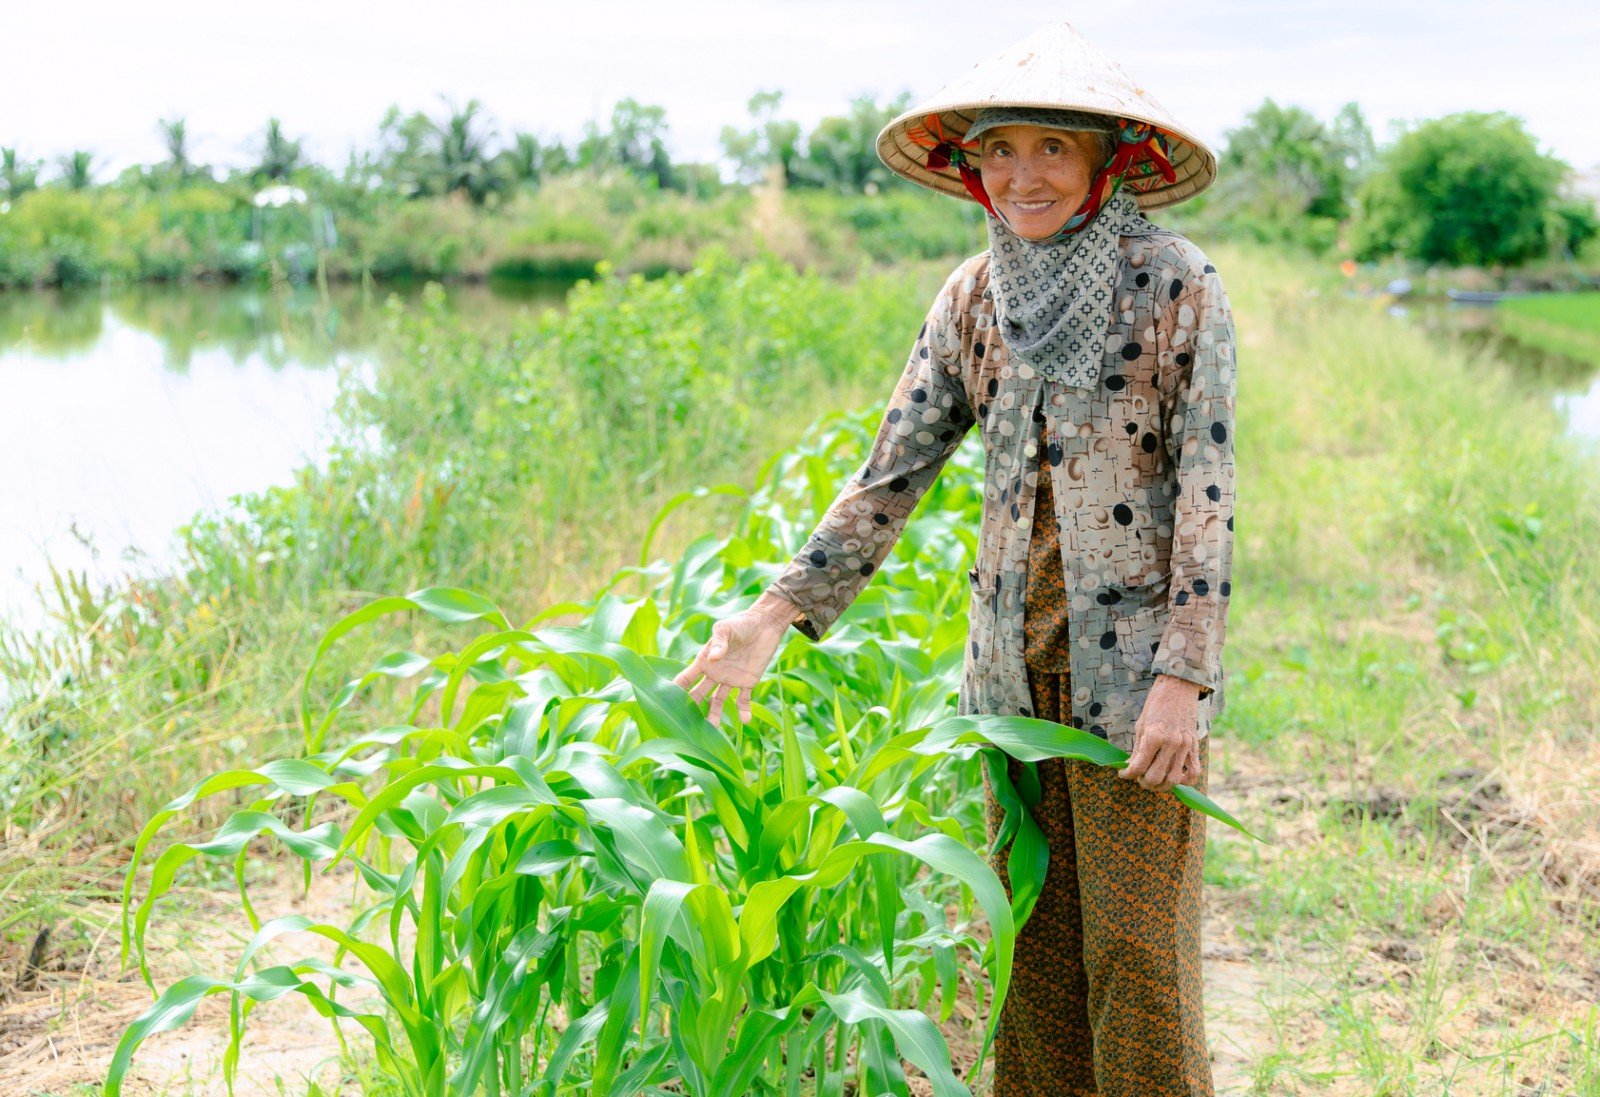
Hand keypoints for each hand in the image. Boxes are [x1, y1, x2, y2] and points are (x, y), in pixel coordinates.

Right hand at [672, 592, 797, 727]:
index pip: (686, 678)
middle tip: (684, 724)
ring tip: (713, 729)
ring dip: (715, 715)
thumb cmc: (741, 623)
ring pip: (719, 702)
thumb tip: (712, 658)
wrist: (765, 625)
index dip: (676, 689)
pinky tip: (745, 719)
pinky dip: (744, 710)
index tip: (665, 703)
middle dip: (692, 707)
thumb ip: (719, 643)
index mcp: (705, 661)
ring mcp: (730, 679)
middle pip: (699, 694)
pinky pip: (744, 700)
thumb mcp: (726, 629)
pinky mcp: (748, 682)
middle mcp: (715, 674)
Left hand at [1117, 673, 1202, 792]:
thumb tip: (1131, 767)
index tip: (1123, 774)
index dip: (1128, 774)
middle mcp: (1170, 743)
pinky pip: (1194, 772)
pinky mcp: (1195, 746)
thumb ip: (1138, 749)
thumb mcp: (1141, 725)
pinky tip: (1174, 777)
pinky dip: (1185, 780)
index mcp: (1153, 736)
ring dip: (1161, 785)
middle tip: (1139, 778)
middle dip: (1144, 782)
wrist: (1178, 687)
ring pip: (1174, 779)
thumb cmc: (1156, 704)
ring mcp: (1185, 746)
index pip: (1139, 766)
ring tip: (1154, 780)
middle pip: (1155, 777)